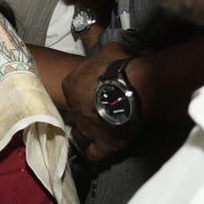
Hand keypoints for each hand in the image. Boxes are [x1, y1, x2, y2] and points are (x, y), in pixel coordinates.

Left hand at [61, 41, 136, 160]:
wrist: (133, 89)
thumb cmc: (119, 66)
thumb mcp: (108, 50)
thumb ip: (102, 54)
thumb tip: (107, 50)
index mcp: (70, 85)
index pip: (72, 89)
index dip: (84, 90)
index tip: (97, 88)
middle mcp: (73, 109)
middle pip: (77, 111)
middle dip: (87, 110)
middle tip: (103, 107)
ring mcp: (86, 128)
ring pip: (81, 133)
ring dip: (89, 131)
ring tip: (102, 127)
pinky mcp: (102, 143)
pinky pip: (94, 153)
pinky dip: (97, 151)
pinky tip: (104, 147)